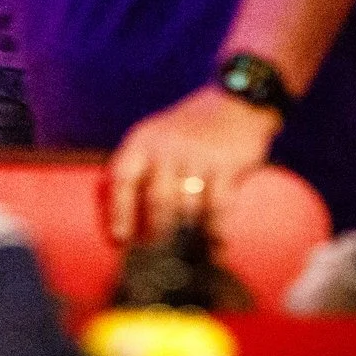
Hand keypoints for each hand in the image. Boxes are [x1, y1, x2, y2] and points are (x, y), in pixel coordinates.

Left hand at [105, 85, 282, 244]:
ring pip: (187, 208)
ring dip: (189, 236)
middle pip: (157, 201)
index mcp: (144, 141)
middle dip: (157, 232)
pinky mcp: (226, 164)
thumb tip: (128, 220)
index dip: (119, 212)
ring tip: (189, 254)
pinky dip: (217, 232)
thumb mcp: (158, 137)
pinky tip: (217, 246)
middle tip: (159, 254)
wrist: (237, 101)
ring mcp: (198, 155)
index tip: (120, 240)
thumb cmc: (191, 129)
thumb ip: (143, 169)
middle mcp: (167, 147)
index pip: (122, 179)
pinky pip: (218, 208)